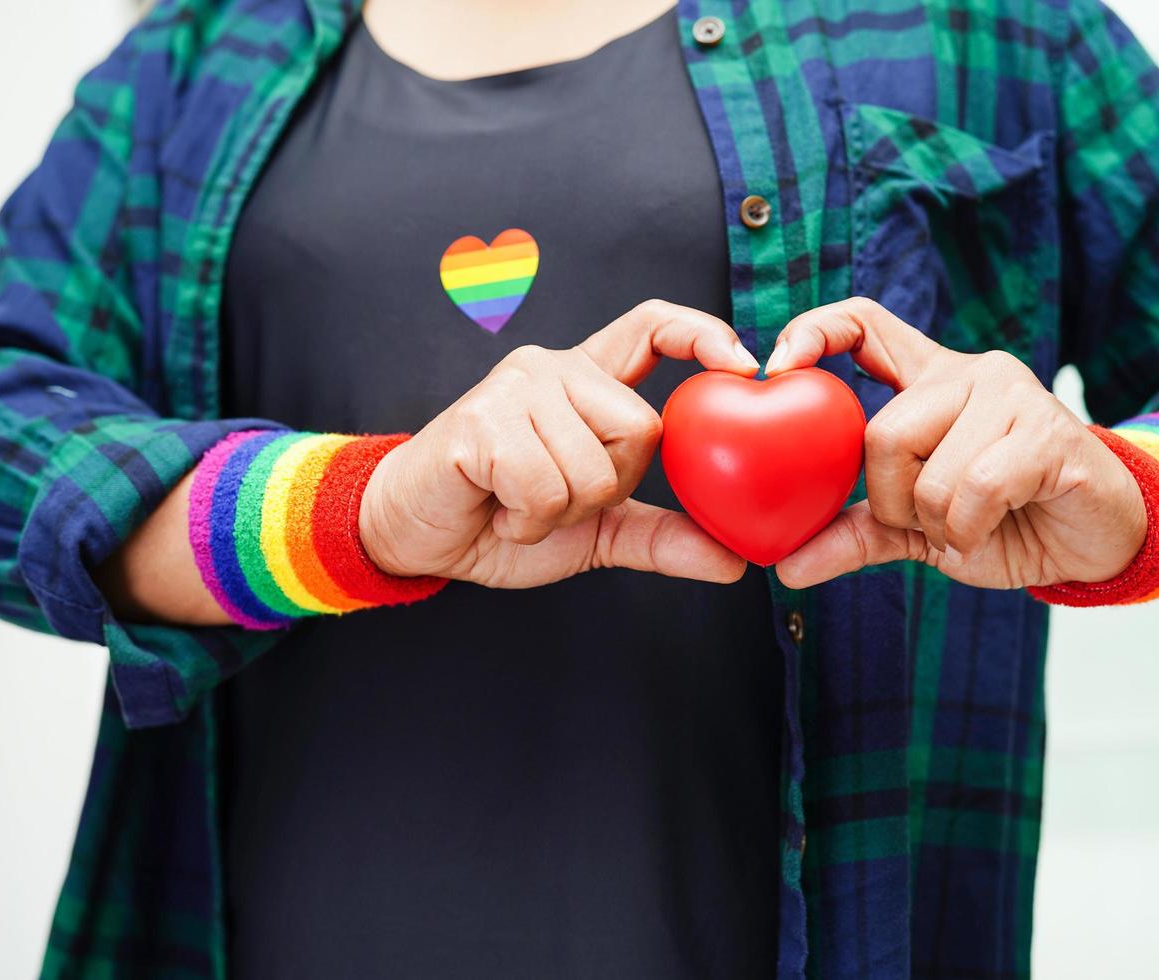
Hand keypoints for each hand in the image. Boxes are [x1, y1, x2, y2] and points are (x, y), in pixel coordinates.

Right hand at [359, 300, 761, 587]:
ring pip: (593, 465)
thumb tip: (735, 561)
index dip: (702, 334)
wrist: (415, 535)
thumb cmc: (501, 520)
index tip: (743, 363)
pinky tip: (498, 508)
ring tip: (518, 503)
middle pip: (641, 428)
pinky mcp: (481, 420)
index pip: (652, 326)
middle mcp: (554, 368)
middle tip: (556, 498)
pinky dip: (528, 519)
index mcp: (587, 381)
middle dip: (609, 487)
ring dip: (561, 511)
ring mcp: (516, 388)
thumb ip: (662, 537)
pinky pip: (544, 484)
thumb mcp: (594, 531)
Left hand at [767, 298, 1147, 589]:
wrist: (1094, 545)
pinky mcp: (1049, 432)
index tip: (777, 365)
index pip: (865, 322)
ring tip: (972, 523)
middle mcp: (968, 373)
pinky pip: (974, 486)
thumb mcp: (917, 530)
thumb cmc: (1006, 523)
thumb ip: (855, 535)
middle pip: (881, 430)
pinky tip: (993, 528)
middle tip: (931, 520)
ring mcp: (1012, 395)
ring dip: (937, 520)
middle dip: (893, 499)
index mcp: (929, 382)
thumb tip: (788, 566)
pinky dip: (969, 528)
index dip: (816, 329)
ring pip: (926, 464)